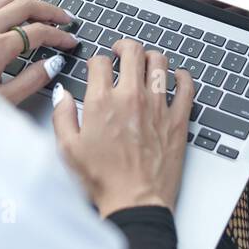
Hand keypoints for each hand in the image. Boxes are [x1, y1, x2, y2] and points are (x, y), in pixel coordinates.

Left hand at [0, 0, 76, 103]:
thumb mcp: (1, 99)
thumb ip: (31, 80)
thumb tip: (52, 64)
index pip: (38, 32)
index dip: (59, 35)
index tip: (69, 41)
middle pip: (25, 6)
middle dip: (50, 10)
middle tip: (65, 19)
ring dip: (28, 4)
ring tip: (42, 14)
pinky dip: (5, 5)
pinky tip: (10, 15)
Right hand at [51, 38, 193, 216]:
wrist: (135, 202)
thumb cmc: (103, 180)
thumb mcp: (69, 149)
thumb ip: (63, 116)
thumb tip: (63, 95)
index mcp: (102, 102)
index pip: (100, 62)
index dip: (96, 60)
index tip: (97, 67)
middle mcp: (131, 97)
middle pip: (132, 51)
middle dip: (124, 46)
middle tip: (121, 51)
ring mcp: (157, 106)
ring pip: (159, 62)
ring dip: (151, 57)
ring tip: (145, 62)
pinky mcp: (177, 119)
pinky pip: (186, 86)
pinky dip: (182, 76)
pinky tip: (177, 76)